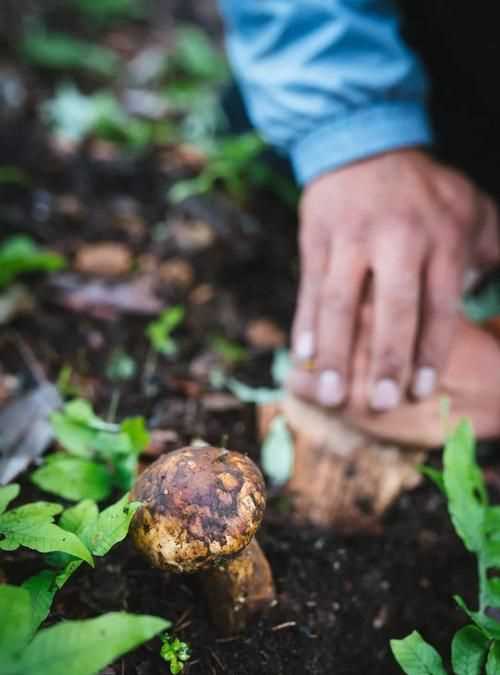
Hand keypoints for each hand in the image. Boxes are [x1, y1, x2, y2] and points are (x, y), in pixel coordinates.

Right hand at [290, 149, 499, 409]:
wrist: (363, 142)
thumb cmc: (424, 191)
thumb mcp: (470, 210)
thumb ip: (494, 251)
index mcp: (440, 236)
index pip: (438, 304)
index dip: (430, 350)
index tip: (420, 390)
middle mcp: (397, 237)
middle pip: (393, 306)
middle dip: (387, 357)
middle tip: (381, 403)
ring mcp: (351, 237)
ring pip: (341, 301)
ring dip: (335, 351)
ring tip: (329, 394)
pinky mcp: (316, 237)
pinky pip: (310, 287)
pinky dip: (306, 323)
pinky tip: (303, 356)